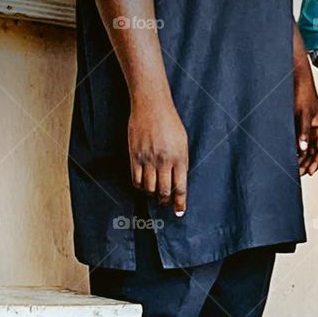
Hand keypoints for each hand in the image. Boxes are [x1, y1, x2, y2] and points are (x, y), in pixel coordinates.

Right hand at [128, 93, 188, 214]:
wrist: (151, 105)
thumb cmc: (169, 123)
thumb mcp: (182, 143)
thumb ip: (181, 163)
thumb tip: (178, 184)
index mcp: (179, 158)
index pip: (180, 187)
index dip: (179, 203)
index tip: (179, 212)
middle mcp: (163, 160)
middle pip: (164, 191)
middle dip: (164, 201)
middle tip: (164, 202)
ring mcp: (148, 158)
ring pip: (149, 188)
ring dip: (152, 194)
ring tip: (154, 193)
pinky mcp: (135, 155)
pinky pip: (136, 179)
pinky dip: (140, 186)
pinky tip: (143, 185)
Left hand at [294, 66, 317, 176]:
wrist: (295, 78)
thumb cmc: (303, 91)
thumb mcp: (304, 114)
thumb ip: (303, 131)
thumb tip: (302, 147)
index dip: (317, 162)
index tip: (310, 172)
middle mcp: (314, 129)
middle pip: (313, 151)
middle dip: (307, 163)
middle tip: (298, 172)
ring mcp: (306, 127)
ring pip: (305, 147)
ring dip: (300, 157)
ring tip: (293, 166)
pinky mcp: (297, 124)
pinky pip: (297, 140)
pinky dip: (294, 148)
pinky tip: (288, 153)